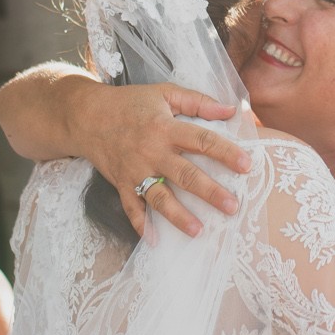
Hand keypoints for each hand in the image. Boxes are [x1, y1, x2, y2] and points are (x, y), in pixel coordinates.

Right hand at [70, 81, 246, 236]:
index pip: (202, 141)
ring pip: (159, 197)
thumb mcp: (164, 93)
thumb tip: (231, 110)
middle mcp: (152, 152)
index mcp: (166, 128)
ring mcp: (136, 170)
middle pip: (185, 175)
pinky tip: (154, 240)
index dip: (226, 152)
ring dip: (179, 216)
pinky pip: (131, 207)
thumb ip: (198, 102)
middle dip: (210, 192)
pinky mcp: (121, 183)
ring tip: (198, 231)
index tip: (247, 165)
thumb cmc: (130, 103)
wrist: (87, 116)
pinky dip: (140, 225)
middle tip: (232, 206)